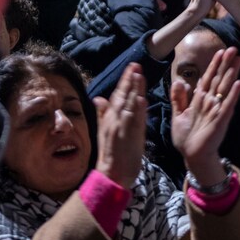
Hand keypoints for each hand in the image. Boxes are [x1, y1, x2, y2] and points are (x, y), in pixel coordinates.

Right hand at [94, 63, 146, 188]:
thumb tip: (98, 98)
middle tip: (136, 65)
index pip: (117, 95)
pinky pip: (134, 121)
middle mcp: (114, 121)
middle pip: (123, 97)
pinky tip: (142, 99)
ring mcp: (122, 128)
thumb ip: (102, 114)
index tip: (131, 68)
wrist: (111, 174)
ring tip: (139, 75)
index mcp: (108, 118)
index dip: (124, 81)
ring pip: (129, 105)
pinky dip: (138, 110)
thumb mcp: (103, 131)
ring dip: (135, 90)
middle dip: (130, 80)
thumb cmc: (111, 154)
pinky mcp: (130, 138)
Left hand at [171, 47, 239, 185]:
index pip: (208, 78)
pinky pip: (228, 105)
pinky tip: (239, 83)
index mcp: (200, 100)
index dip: (214, 65)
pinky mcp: (221, 120)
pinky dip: (233, 94)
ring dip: (232, 73)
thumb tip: (180, 81)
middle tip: (233, 49)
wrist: (192, 155)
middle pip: (219, 79)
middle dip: (226, 64)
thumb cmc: (186, 137)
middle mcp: (210, 102)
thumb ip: (179, 98)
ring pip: (225, 88)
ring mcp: (217, 110)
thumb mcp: (178, 114)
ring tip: (239, 59)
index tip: (220, 52)